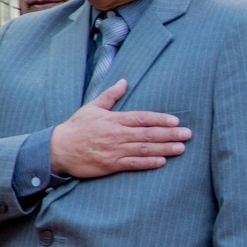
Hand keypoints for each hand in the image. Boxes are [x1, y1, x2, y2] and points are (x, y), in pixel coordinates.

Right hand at [49, 80, 191, 179]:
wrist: (58, 149)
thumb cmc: (76, 127)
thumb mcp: (92, 107)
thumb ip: (110, 95)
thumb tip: (124, 81)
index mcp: (114, 119)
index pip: (142, 118)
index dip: (160, 119)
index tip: (176, 121)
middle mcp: (117, 134)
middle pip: (148, 134)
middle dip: (170, 134)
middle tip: (188, 134)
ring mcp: (114, 150)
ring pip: (144, 149)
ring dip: (164, 149)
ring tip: (181, 148)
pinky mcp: (110, 165)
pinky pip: (133, 164)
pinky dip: (148, 163)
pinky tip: (162, 161)